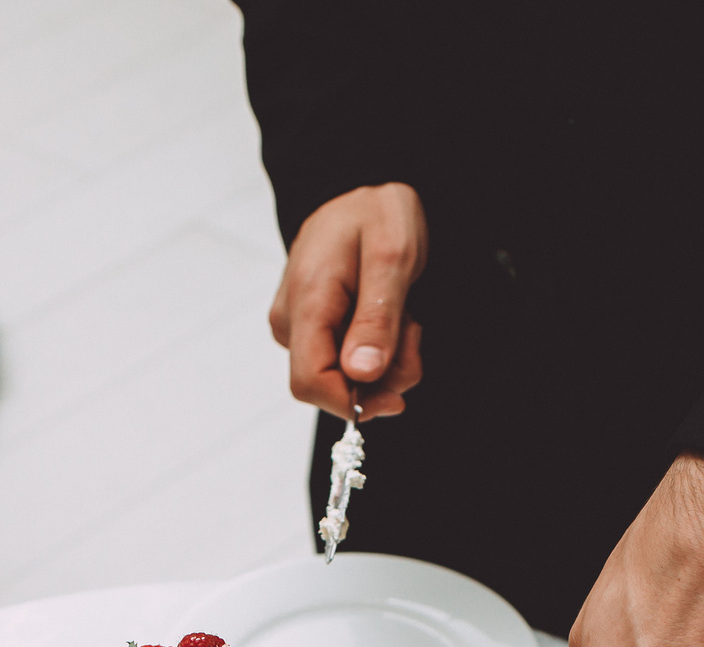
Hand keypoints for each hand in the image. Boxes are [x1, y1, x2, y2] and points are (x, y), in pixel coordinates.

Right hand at [268, 184, 427, 419]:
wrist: (360, 187)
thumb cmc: (376, 212)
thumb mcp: (392, 257)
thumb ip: (377, 319)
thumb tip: (361, 374)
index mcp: (307, 302)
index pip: (310, 383)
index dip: (353, 402)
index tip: (396, 394)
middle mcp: (291, 321)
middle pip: (328, 386)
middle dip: (380, 377)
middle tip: (411, 332)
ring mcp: (298, 326)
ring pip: (340, 377)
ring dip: (384, 361)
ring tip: (403, 315)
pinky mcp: (309, 327)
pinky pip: (342, 360)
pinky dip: (375, 350)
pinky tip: (387, 318)